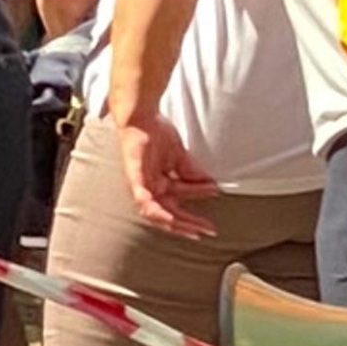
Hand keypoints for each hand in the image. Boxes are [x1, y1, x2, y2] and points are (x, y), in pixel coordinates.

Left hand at [114, 107, 218, 237]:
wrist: (141, 115)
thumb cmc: (155, 131)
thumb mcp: (179, 155)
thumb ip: (191, 171)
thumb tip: (209, 183)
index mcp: (159, 185)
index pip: (178, 207)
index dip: (194, 217)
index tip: (210, 224)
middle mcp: (150, 189)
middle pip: (170, 214)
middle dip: (190, 224)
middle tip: (209, 230)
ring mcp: (142, 185)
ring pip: (157, 213)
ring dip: (176, 222)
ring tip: (194, 229)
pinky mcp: (136, 178)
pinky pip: (144, 200)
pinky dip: (156, 210)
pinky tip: (168, 217)